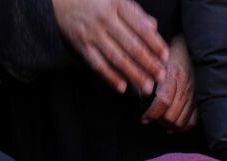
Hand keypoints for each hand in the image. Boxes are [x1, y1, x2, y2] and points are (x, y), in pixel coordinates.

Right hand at [51, 0, 167, 94]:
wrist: (61, 0)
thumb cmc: (95, 1)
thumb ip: (136, 13)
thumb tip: (154, 27)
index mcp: (117, 5)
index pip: (141, 27)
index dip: (155, 44)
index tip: (166, 57)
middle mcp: (105, 19)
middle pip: (131, 46)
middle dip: (148, 64)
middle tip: (161, 77)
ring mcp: (92, 33)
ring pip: (117, 58)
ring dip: (134, 74)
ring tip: (147, 87)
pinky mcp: (81, 45)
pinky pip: (98, 64)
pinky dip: (110, 77)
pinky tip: (123, 87)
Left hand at [141, 35, 196, 130]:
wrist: (191, 47)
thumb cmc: (170, 52)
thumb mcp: (156, 59)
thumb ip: (147, 75)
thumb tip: (138, 94)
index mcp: (173, 75)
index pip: (163, 101)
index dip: (152, 114)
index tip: (144, 119)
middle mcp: (185, 86)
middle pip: (172, 116)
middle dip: (159, 121)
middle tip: (152, 119)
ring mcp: (195, 94)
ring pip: (181, 121)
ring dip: (169, 126)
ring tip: (161, 122)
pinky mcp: (201, 99)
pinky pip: (193, 121)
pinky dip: (183, 127)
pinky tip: (174, 125)